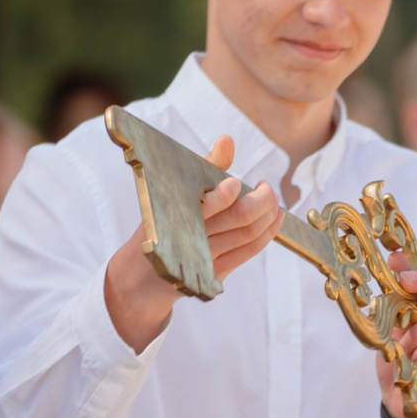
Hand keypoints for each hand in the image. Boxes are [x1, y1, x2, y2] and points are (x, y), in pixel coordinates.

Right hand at [103, 136, 283, 352]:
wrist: (142, 277)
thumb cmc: (161, 223)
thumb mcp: (172, 193)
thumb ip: (205, 167)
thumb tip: (227, 140)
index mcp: (178, 213)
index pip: (211, 203)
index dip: (229, 193)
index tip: (236, 181)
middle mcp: (194, 238)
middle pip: (240, 217)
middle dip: (262, 200)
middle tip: (266, 187)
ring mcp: (207, 258)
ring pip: (249, 234)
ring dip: (269, 215)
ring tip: (273, 200)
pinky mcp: (216, 273)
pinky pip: (249, 251)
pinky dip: (267, 234)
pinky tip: (274, 219)